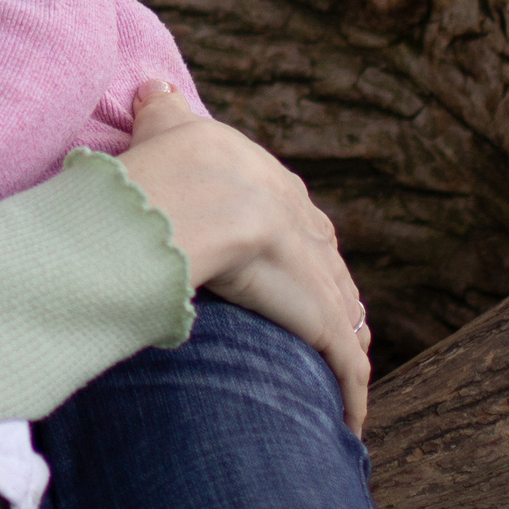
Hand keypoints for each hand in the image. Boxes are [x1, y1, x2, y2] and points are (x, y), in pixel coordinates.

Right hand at [116, 82, 375, 432]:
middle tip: (336, 326)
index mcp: (269, 183)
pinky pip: (344, 363)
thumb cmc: (163, 165)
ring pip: (341, 315)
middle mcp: (303, 224)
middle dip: (333, 296)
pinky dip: (353, 393)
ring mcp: (315, 271)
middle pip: (327, 266)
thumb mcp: (163, 127)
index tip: (302, 269)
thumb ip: (162, 109)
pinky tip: (353, 423)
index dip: (301, 247)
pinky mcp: (318, 316)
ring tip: (346, 377)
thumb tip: (155, 86)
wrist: (183, 200)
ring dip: (345, 346)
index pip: (297, 219)